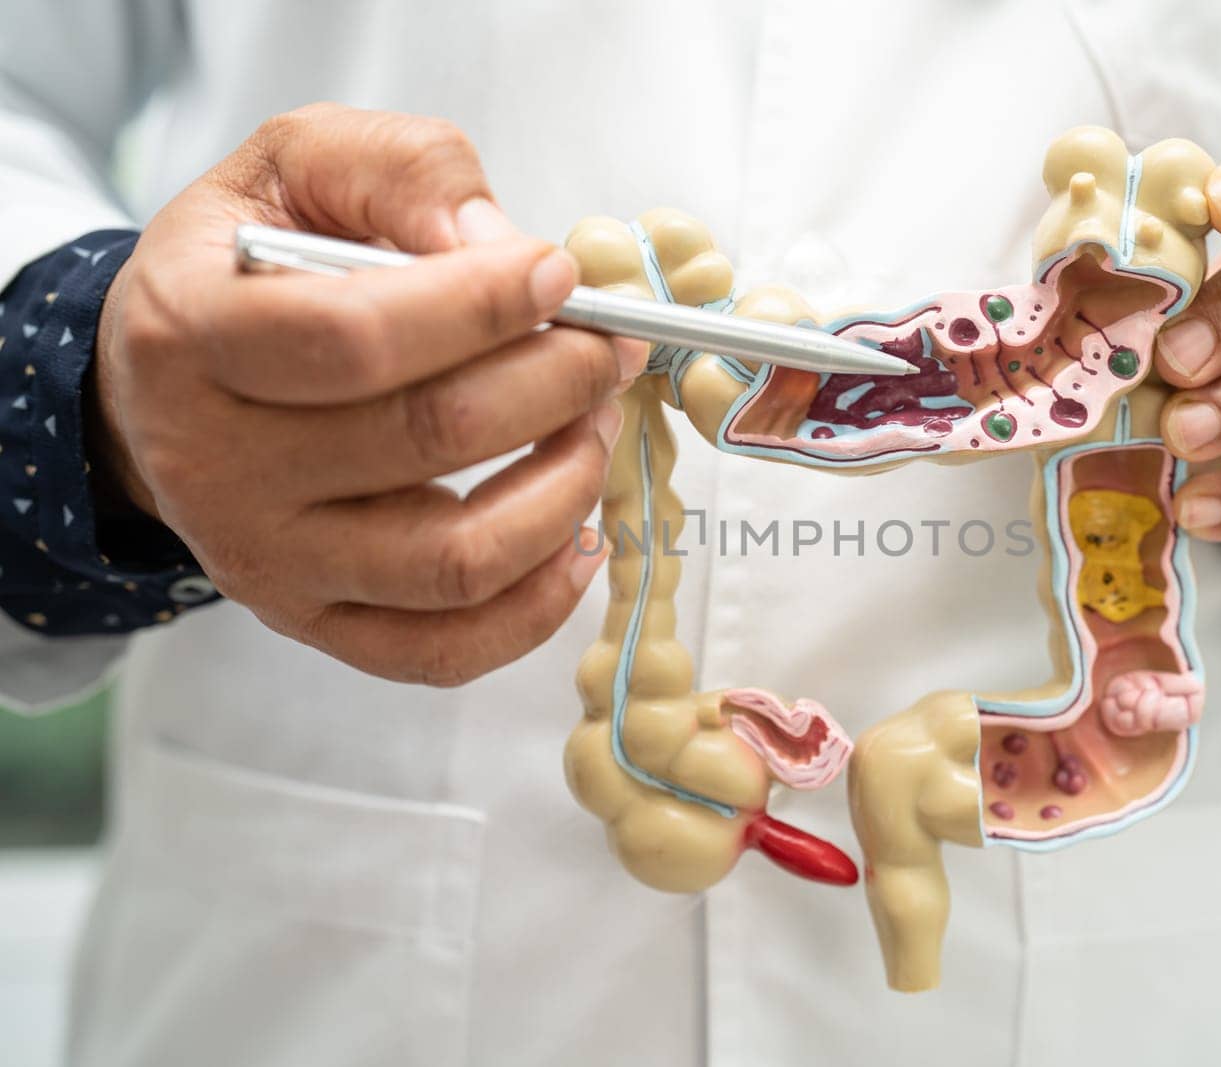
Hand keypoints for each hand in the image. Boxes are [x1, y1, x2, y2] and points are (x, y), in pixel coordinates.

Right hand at [94, 103, 646, 683]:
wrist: (159, 380)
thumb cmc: (244, 267)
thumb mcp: (295, 166)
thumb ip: (399, 174)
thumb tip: (499, 246)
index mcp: (194, 334)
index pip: (358, 338)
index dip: (482, 306)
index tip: (561, 274)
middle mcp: (219, 464)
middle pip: (429, 440)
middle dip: (556, 383)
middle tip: (607, 347)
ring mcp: (268, 559)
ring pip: (455, 560)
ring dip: (565, 489)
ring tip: (594, 426)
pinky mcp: (315, 620)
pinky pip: (444, 649)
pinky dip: (538, 605)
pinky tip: (576, 535)